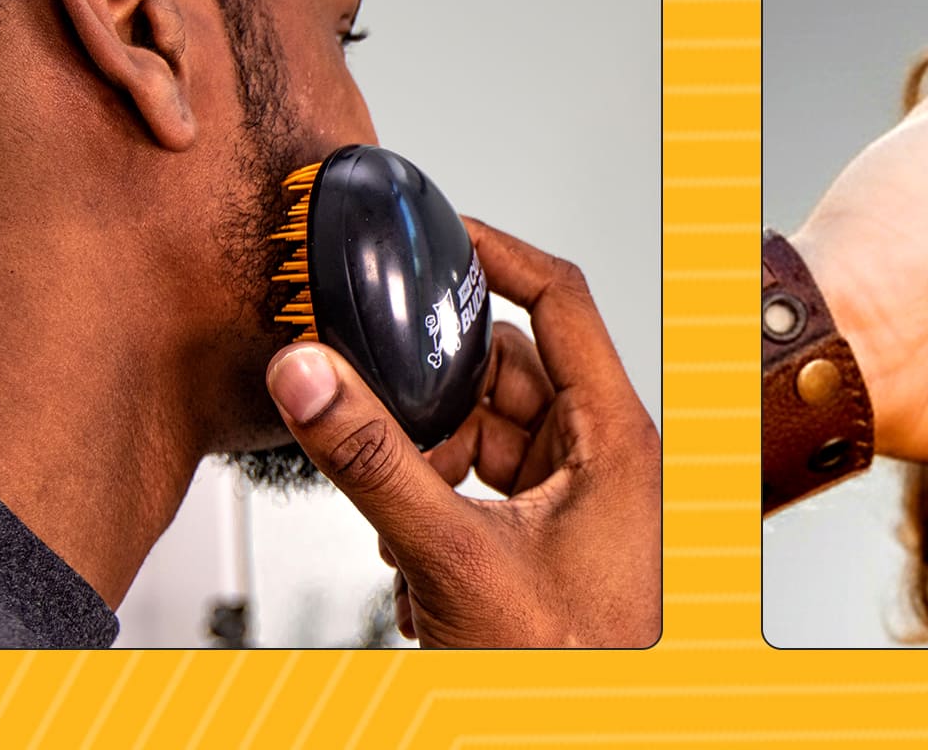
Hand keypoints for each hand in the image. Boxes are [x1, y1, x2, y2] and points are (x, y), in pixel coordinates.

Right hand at [265, 220, 659, 648]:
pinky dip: (434, 513)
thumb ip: (374, 462)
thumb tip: (311, 377)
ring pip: (483, 437)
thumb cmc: (572, 672)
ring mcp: (574, 505)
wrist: (588, 743)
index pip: (559, 296)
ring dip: (427, 466)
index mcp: (616, 436)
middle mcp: (602, 460)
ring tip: (401, 513)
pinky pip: (479, 493)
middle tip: (380, 405)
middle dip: (435, 395)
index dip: (496, 251)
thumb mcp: (453, 557)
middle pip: (504, 371)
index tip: (440, 229)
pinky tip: (414, 567)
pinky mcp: (543, 548)